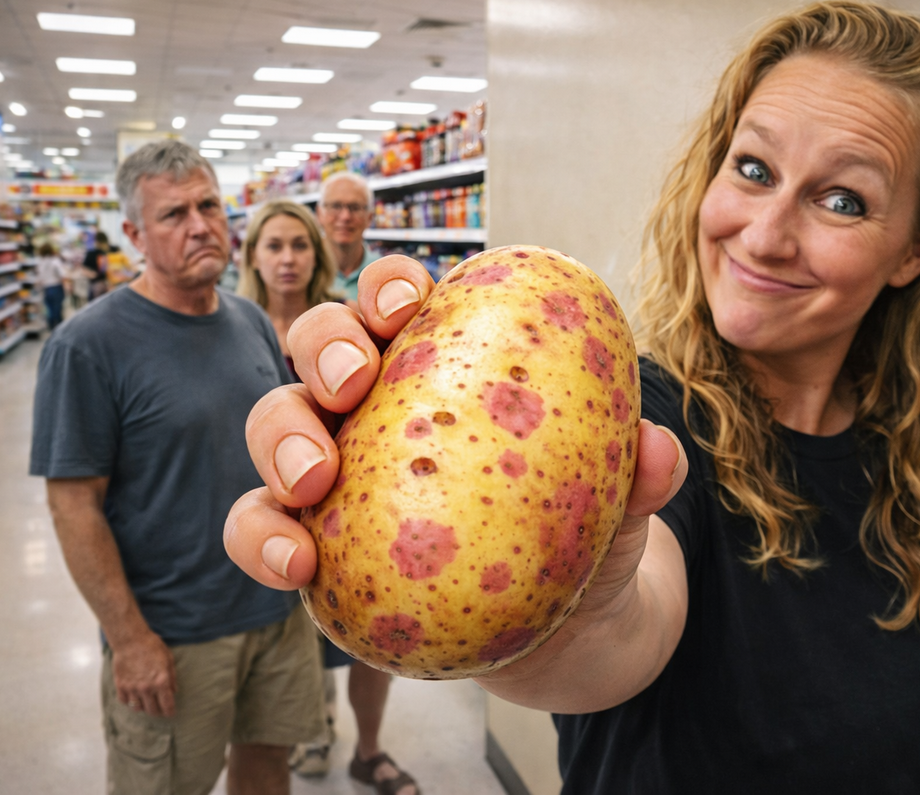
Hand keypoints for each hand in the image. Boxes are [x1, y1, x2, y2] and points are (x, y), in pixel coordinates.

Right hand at [111, 630, 176, 716]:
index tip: (171, 713)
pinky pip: (125, 701)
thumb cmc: (152, 646)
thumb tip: (174, 691)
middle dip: (158, 712)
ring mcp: (132, 688)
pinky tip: (134, 697)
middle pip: (152, 710)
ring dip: (143, 708)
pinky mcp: (120, 685)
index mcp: (161, 682)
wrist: (131, 640)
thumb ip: (172, 677)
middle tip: (160, 709)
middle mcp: (147, 688)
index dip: (170, 712)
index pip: (167, 705)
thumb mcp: (168, 659)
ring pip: (137, 708)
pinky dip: (130, 702)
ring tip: (147, 703)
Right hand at [223, 254, 686, 619]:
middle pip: (322, 347)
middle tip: (351, 386)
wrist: (568, 632)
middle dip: (322, 348)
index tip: (411, 305)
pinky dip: (262, 538)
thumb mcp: (617, 506)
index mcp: (442, 370)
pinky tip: (296, 565)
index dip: (391, 286)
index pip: (403, 303)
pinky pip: (261, 527)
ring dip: (281, 439)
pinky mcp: (311, 544)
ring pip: (276, 425)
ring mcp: (335, 475)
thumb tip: (658, 449)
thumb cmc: (584, 537)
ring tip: (311, 480)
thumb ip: (636, 475)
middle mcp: (377, 409)